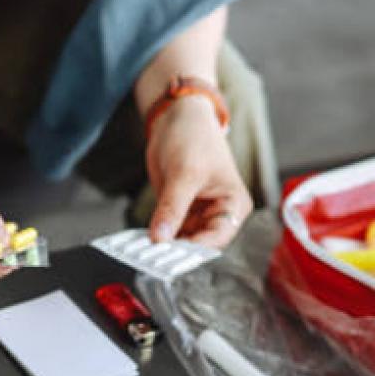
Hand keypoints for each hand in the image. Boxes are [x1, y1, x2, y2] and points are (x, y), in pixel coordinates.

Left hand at [145, 96, 251, 247]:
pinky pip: (167, 231)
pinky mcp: (179, 211)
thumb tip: (160, 238)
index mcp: (233, 205)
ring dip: (162, 247)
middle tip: (151, 258)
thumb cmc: (195, 136)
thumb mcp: (184, 172)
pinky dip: (155, 236)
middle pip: (198, 244)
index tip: (170, 258)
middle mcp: (218, 214)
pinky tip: (140, 242)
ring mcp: (198, 214)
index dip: (194, 250)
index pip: (217, 238)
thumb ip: (172, 207)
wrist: (177, 117)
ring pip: (180, 241)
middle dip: (176, 251)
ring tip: (142, 252)